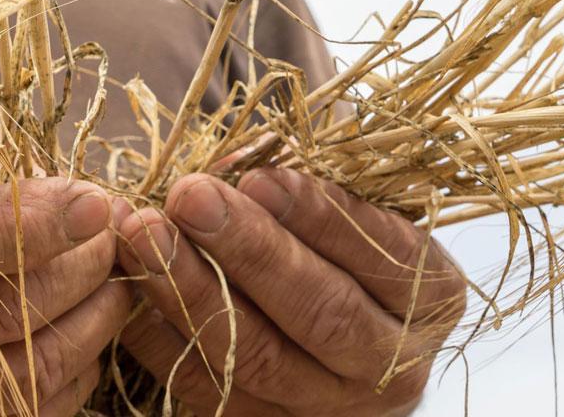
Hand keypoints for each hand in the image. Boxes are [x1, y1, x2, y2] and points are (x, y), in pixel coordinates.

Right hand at [0, 136, 130, 415]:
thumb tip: (61, 185)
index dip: (26, 225)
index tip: (94, 200)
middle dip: (80, 269)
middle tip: (118, 231)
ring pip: (11, 374)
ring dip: (87, 325)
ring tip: (114, 278)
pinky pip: (2, 412)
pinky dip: (61, 375)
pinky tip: (80, 330)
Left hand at [114, 169, 466, 415]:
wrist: (347, 328)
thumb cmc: (347, 241)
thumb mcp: (363, 207)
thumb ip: (317, 189)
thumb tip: (243, 169)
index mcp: (432, 297)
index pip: (381, 259)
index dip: (320, 217)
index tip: (260, 176)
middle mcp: (394, 365)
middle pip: (321, 314)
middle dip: (249, 250)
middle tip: (188, 195)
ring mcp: (332, 409)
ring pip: (258, 358)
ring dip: (193, 290)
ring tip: (144, 232)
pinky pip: (210, 392)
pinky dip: (163, 339)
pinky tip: (130, 288)